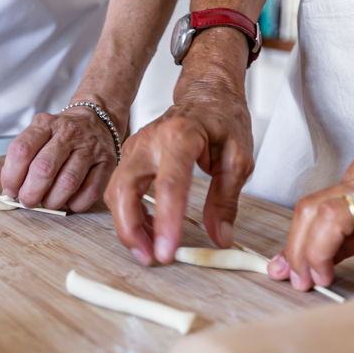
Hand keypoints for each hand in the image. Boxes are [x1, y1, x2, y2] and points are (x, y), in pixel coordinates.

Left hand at [0, 107, 120, 211]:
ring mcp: (91, 147)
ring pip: (68, 182)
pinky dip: (77, 203)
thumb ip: (22, 158)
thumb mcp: (39, 134)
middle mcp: (69, 133)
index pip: (22, 150)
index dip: (12, 176)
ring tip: (48, 203)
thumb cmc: (61, 135)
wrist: (96, 119)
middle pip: (44, 168)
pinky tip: (70, 202)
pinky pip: (91, 191)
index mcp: (45, 124)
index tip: (11, 190)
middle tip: (28, 201)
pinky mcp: (108, 162)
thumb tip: (11, 191)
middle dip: (31, 193)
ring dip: (53, 201)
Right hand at [104, 76, 253, 265]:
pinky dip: (129, 216)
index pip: (169, 184)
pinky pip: (120, 192)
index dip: (166, 221)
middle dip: (131, 229)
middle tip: (151, 258)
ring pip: (115, 193)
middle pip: (124, 189)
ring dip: (128, 226)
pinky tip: (148, 232)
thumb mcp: (238, 158)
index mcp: (180, 137)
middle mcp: (148, 142)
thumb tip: (220, 237)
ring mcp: (133, 149)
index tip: (168, 250)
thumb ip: (226, 199)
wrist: (205, 95)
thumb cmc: (222, 120)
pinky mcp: (129, 159)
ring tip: (151, 250)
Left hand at [268, 155, 353, 292]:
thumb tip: (298, 263)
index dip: (292, 242)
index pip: (309, 206)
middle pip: (312, 210)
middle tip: (305, 280)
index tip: (286, 269)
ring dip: (319, 257)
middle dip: (299, 251)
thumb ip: (341, 241)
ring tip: (327, 281)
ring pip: (334, 220)